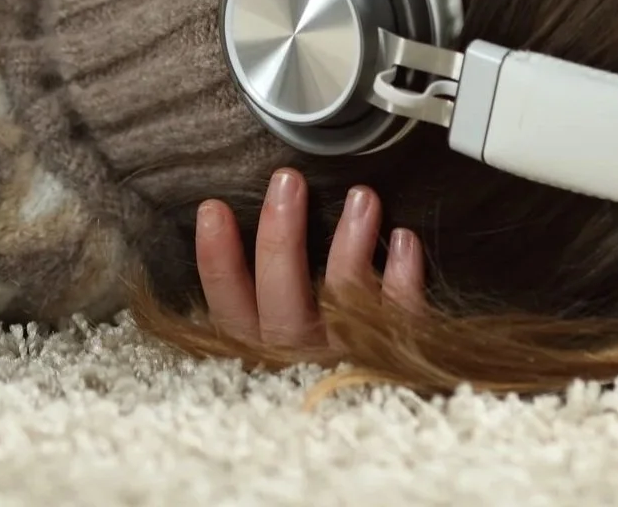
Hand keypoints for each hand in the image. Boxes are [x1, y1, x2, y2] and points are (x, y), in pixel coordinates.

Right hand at [194, 168, 426, 357]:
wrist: (380, 436)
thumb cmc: (319, 367)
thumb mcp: (277, 344)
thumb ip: (262, 298)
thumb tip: (254, 223)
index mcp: (263, 353)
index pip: (229, 307)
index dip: (217, 259)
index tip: (214, 209)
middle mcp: (299, 358)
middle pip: (281, 297)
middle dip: (280, 234)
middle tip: (287, 181)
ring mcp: (347, 360)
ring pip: (342, 302)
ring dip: (350, 244)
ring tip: (362, 197)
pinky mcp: (395, 361)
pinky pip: (399, 317)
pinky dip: (402, 277)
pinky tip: (404, 240)